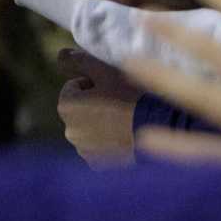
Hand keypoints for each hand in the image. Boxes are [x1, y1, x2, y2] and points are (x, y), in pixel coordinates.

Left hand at [56, 48, 142, 165]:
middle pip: (80, 108)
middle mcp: (69, 132)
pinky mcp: (99, 165)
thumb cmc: (130, 95)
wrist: (160, 130)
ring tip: (125, 119)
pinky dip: (109, 141)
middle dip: (95, 103)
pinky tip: (126, 135)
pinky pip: (100, 147)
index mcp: (65, 107)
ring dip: (102, 122)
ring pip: (90, 128)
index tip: (112, 87)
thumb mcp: (104, 70)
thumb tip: (60, 56)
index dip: (94, 83)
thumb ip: (78, 60)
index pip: (74, 85)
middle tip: (120, 102)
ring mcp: (84, 151)